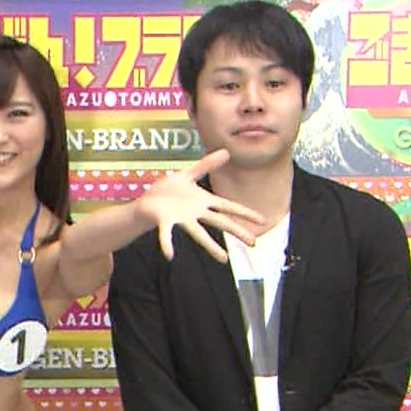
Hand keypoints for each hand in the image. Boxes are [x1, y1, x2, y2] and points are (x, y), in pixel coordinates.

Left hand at [136, 150, 264, 260]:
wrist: (148, 200)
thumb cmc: (168, 190)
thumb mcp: (188, 173)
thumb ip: (206, 165)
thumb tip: (226, 151)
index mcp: (203, 201)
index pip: (228, 206)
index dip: (245, 213)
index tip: (262, 220)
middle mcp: (195, 213)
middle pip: (220, 222)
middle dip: (236, 231)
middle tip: (253, 243)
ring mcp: (181, 219)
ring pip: (199, 233)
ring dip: (211, 246)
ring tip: (224, 258)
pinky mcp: (164, 222)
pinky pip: (166, 234)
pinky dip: (166, 243)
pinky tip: (170, 254)